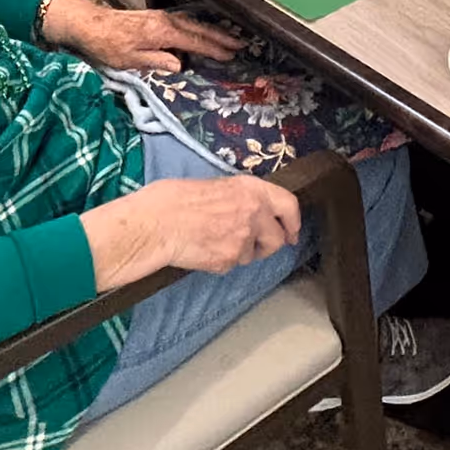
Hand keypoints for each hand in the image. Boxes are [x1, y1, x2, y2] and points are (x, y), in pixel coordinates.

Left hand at [41, 0, 242, 69]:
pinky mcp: (155, 16)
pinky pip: (184, 21)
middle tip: (241, 44)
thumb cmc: (108, 46)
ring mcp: (161, 16)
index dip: (215, 49)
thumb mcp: (131, 61)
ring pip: (193, 23)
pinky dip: (198, 26)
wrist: (89, 24)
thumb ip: (157, 62)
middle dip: (220, 37)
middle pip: (199, 29)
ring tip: (228, 38)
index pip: (195, 42)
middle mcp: (166, 21)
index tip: (232, 55)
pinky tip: (201, 31)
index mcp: (163, 33)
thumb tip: (181, 66)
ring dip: (211, 31)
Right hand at [82, 174, 300, 290]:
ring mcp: (243, 239)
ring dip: (242, 252)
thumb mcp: (216, 185)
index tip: (291, 231)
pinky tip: (204, 250)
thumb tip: (249, 207)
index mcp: (252, 189)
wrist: (156, 223)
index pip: (289, 205)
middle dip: (268, 244)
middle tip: (254, 245)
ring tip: (216, 241)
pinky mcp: (229, 261)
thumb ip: (241, 197)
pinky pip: (233, 265)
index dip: (293, 221)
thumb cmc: (174, 200)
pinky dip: (222, 261)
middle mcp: (254, 213)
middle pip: (277, 238)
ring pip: (254, 255)